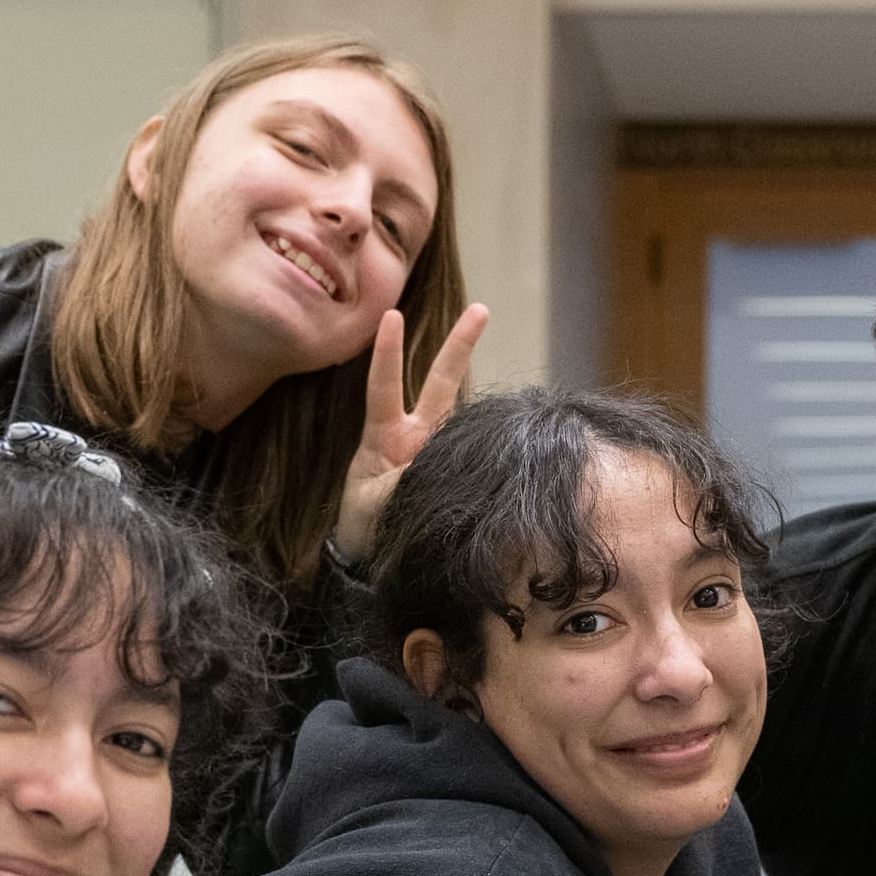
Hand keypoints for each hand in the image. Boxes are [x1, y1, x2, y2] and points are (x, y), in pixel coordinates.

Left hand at [330, 301, 487, 566]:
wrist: (371, 566)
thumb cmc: (364, 529)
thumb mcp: (374, 502)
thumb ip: (403, 481)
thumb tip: (437, 466)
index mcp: (386, 437)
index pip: (385, 386)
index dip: (388, 353)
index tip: (392, 316)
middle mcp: (417, 439)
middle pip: (442, 383)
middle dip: (460, 345)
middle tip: (481, 308)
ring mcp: (438, 456)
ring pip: (466, 420)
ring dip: (487, 414)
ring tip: (505, 396)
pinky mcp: (455, 480)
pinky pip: (476, 463)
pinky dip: (489, 463)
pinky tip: (510, 457)